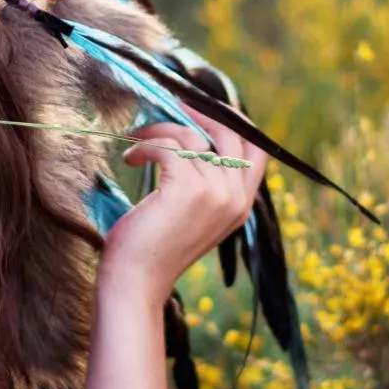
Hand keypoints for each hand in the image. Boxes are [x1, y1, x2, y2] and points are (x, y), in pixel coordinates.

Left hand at [100, 106, 268, 305]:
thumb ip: (204, 182)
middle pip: (229, 132)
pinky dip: (144, 145)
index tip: (208, 109)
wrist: (136, 282)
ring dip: (157, 130)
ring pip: (190, 136)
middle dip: (199, 112)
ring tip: (136, 141)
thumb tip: (192, 134)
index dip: (236, 123)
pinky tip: (130, 159)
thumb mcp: (191, 214)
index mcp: (241, 205)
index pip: (257, 150)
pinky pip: (167, 145)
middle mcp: (235, 198)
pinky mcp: (188, 187)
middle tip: (171, 106)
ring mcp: (215, 192)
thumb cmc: (153, 248)